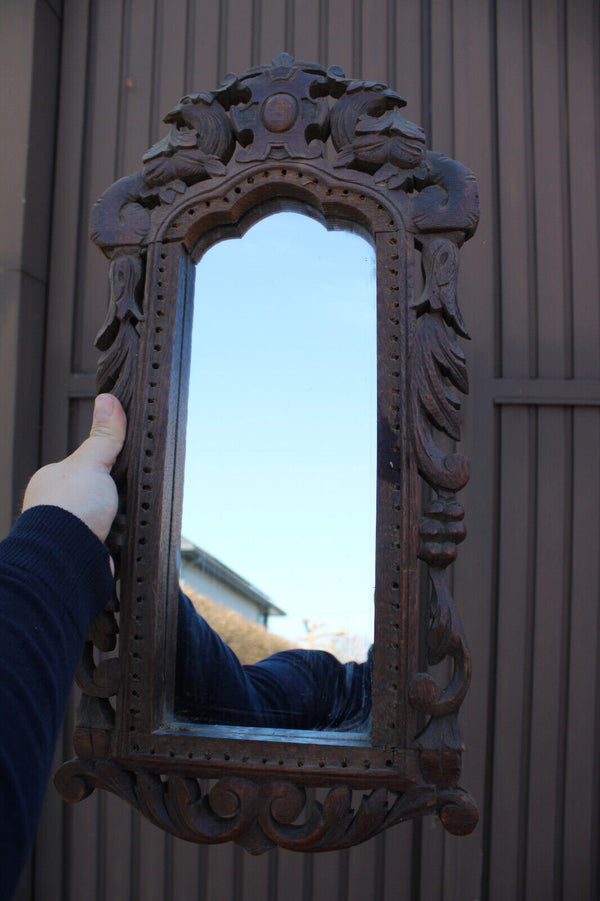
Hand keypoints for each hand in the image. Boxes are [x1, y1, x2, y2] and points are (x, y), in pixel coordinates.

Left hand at [22, 394, 126, 541]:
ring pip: (107, 518)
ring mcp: (71, 530)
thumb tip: (108, 402)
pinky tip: (123, 535)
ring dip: (119, 518)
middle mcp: (58, 506)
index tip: (121, 464)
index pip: (85, 466)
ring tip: (123, 516)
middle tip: (122, 494)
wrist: (68, 557)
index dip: (106, 465)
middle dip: (115, 495)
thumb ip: (103, 436)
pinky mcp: (86, 552)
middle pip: (99, 492)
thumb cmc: (68, 511)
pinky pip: (112, 541)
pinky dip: (120, 538)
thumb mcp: (92, 462)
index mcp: (52, 481)